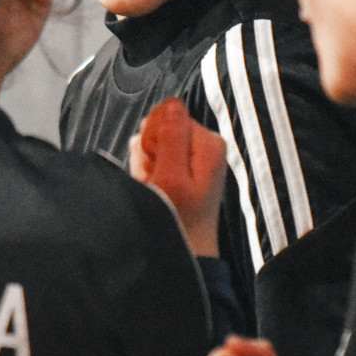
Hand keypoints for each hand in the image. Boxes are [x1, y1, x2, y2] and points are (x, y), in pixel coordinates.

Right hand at [129, 97, 225, 255]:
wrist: (184, 253)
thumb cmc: (180, 221)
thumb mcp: (172, 176)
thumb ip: (171, 136)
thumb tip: (171, 102)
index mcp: (210, 142)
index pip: (167, 113)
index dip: (153, 137)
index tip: (156, 163)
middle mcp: (205, 145)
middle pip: (160, 127)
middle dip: (148, 151)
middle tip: (154, 179)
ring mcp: (193, 157)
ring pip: (154, 143)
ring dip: (146, 164)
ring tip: (155, 188)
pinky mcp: (182, 169)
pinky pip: (155, 158)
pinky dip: (148, 173)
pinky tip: (154, 190)